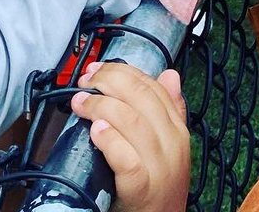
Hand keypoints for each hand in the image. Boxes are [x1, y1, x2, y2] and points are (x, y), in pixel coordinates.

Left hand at [70, 64, 189, 211]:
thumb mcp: (169, 148)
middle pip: (142, 98)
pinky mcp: (142, 189)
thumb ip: (170, 110)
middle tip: (85, 81)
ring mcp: (159, 167)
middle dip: (109, 81)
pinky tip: (95, 131)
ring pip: (132, 122)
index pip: (153, 87)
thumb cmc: (159, 187)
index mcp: (178, 130)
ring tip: (80, 102)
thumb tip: (169, 74)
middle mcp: (172, 145)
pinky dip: (109, 140)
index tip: (98, 68)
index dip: (123, 72)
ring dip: (101, 106)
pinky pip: (126, 159)